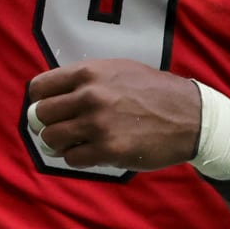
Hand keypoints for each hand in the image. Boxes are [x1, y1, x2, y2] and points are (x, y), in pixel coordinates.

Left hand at [25, 60, 200, 171]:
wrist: (190, 116)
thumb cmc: (153, 91)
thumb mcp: (118, 70)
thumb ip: (85, 80)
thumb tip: (51, 96)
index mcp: (89, 73)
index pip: (40, 87)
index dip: (40, 100)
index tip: (48, 108)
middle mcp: (89, 96)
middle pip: (42, 115)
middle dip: (49, 123)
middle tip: (62, 127)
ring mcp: (97, 124)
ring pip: (52, 139)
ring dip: (59, 143)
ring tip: (74, 142)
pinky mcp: (107, 150)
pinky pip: (72, 158)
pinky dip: (76, 157)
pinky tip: (89, 152)